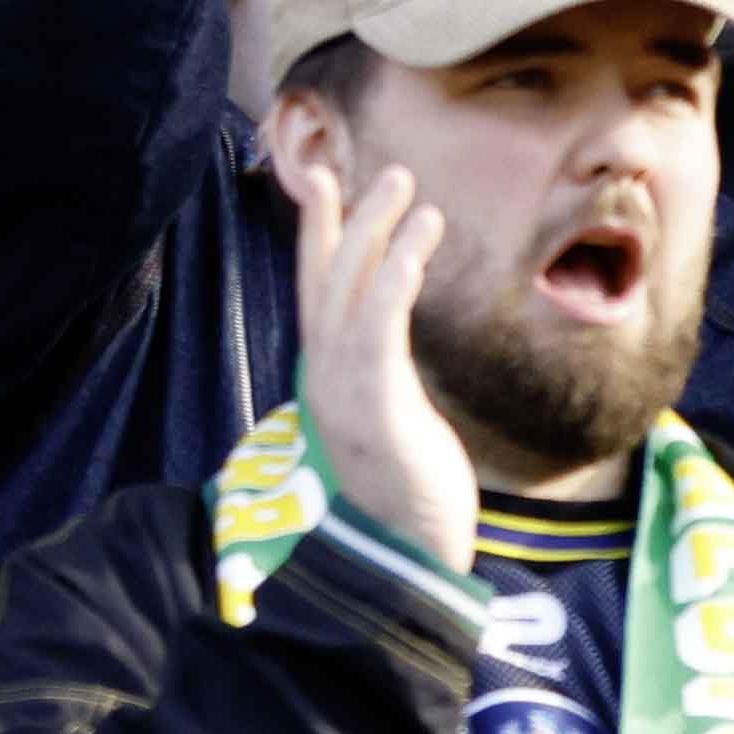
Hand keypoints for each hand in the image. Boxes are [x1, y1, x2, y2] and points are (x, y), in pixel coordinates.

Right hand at [261, 108, 473, 563]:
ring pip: (351, 293)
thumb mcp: (388, 428)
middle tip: (376, 170)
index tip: (322, 181)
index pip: (317, 293)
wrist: (402, 564)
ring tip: (408, 189)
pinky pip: (380, 330)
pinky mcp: (375, 410)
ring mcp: (345, 394)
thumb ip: (380, 384)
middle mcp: (326, 380)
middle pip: (326, 281)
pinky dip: (392, 278)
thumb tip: (388, 351)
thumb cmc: (402, 499)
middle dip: (344, 218)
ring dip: (376, 233)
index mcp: (328, 382)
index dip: (317, 235)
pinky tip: (416, 241)